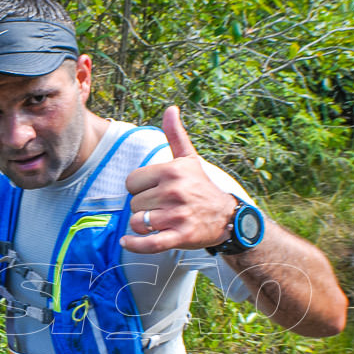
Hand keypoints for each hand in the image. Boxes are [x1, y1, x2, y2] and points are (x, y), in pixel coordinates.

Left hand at [120, 106, 236, 253]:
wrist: (227, 217)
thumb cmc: (201, 186)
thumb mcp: (189, 159)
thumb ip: (175, 135)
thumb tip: (171, 108)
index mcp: (172, 170)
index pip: (131, 182)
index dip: (139, 188)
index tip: (154, 190)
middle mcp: (174, 191)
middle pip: (133, 203)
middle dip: (143, 207)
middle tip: (162, 207)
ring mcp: (176, 215)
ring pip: (138, 222)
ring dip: (143, 225)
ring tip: (159, 221)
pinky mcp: (180, 236)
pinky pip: (148, 243)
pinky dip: (134, 244)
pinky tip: (126, 242)